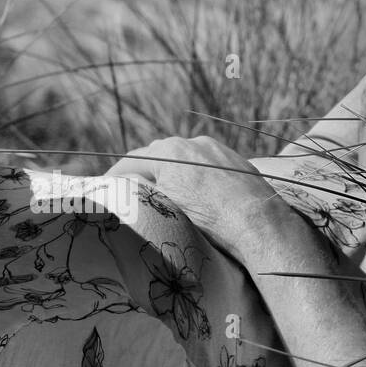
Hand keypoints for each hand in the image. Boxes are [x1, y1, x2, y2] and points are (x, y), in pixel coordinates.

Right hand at [107, 136, 289, 261]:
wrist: (259, 224)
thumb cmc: (211, 222)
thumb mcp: (165, 208)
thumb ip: (143, 192)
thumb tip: (126, 187)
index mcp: (169, 152)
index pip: (131, 161)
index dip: (115, 176)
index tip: (106, 188)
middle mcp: (191, 143)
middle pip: (156, 155)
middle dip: (142, 172)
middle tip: (132, 192)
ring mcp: (215, 149)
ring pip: (182, 159)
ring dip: (169, 173)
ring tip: (164, 194)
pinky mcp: (234, 158)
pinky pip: (205, 163)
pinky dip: (193, 175)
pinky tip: (196, 193)